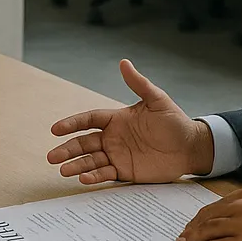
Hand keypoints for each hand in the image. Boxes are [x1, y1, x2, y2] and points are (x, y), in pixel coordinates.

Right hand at [47, 59, 213, 183]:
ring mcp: (118, 155)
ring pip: (91, 160)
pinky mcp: (126, 171)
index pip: (88, 120)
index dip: (72, 124)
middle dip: (67, 149)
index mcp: (116, 119)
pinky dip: (94, 176)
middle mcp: (113, 137)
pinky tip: (83, 178)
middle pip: (84, 142)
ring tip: (62, 170)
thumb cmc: (174, 121)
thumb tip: (124, 62)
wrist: (190, 147)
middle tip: (51, 156)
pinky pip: (105, 174)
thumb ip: (138, 84)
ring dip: (76, 164)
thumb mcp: (157, 100)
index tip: (56, 129)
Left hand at [176, 185, 241, 240]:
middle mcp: (240, 207)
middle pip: (208, 216)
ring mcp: (239, 226)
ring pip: (207, 230)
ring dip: (192, 237)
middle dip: (193, 226)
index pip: (217, 205)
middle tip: (183, 233)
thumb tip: (241, 217)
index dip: (203, 215)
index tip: (195, 221)